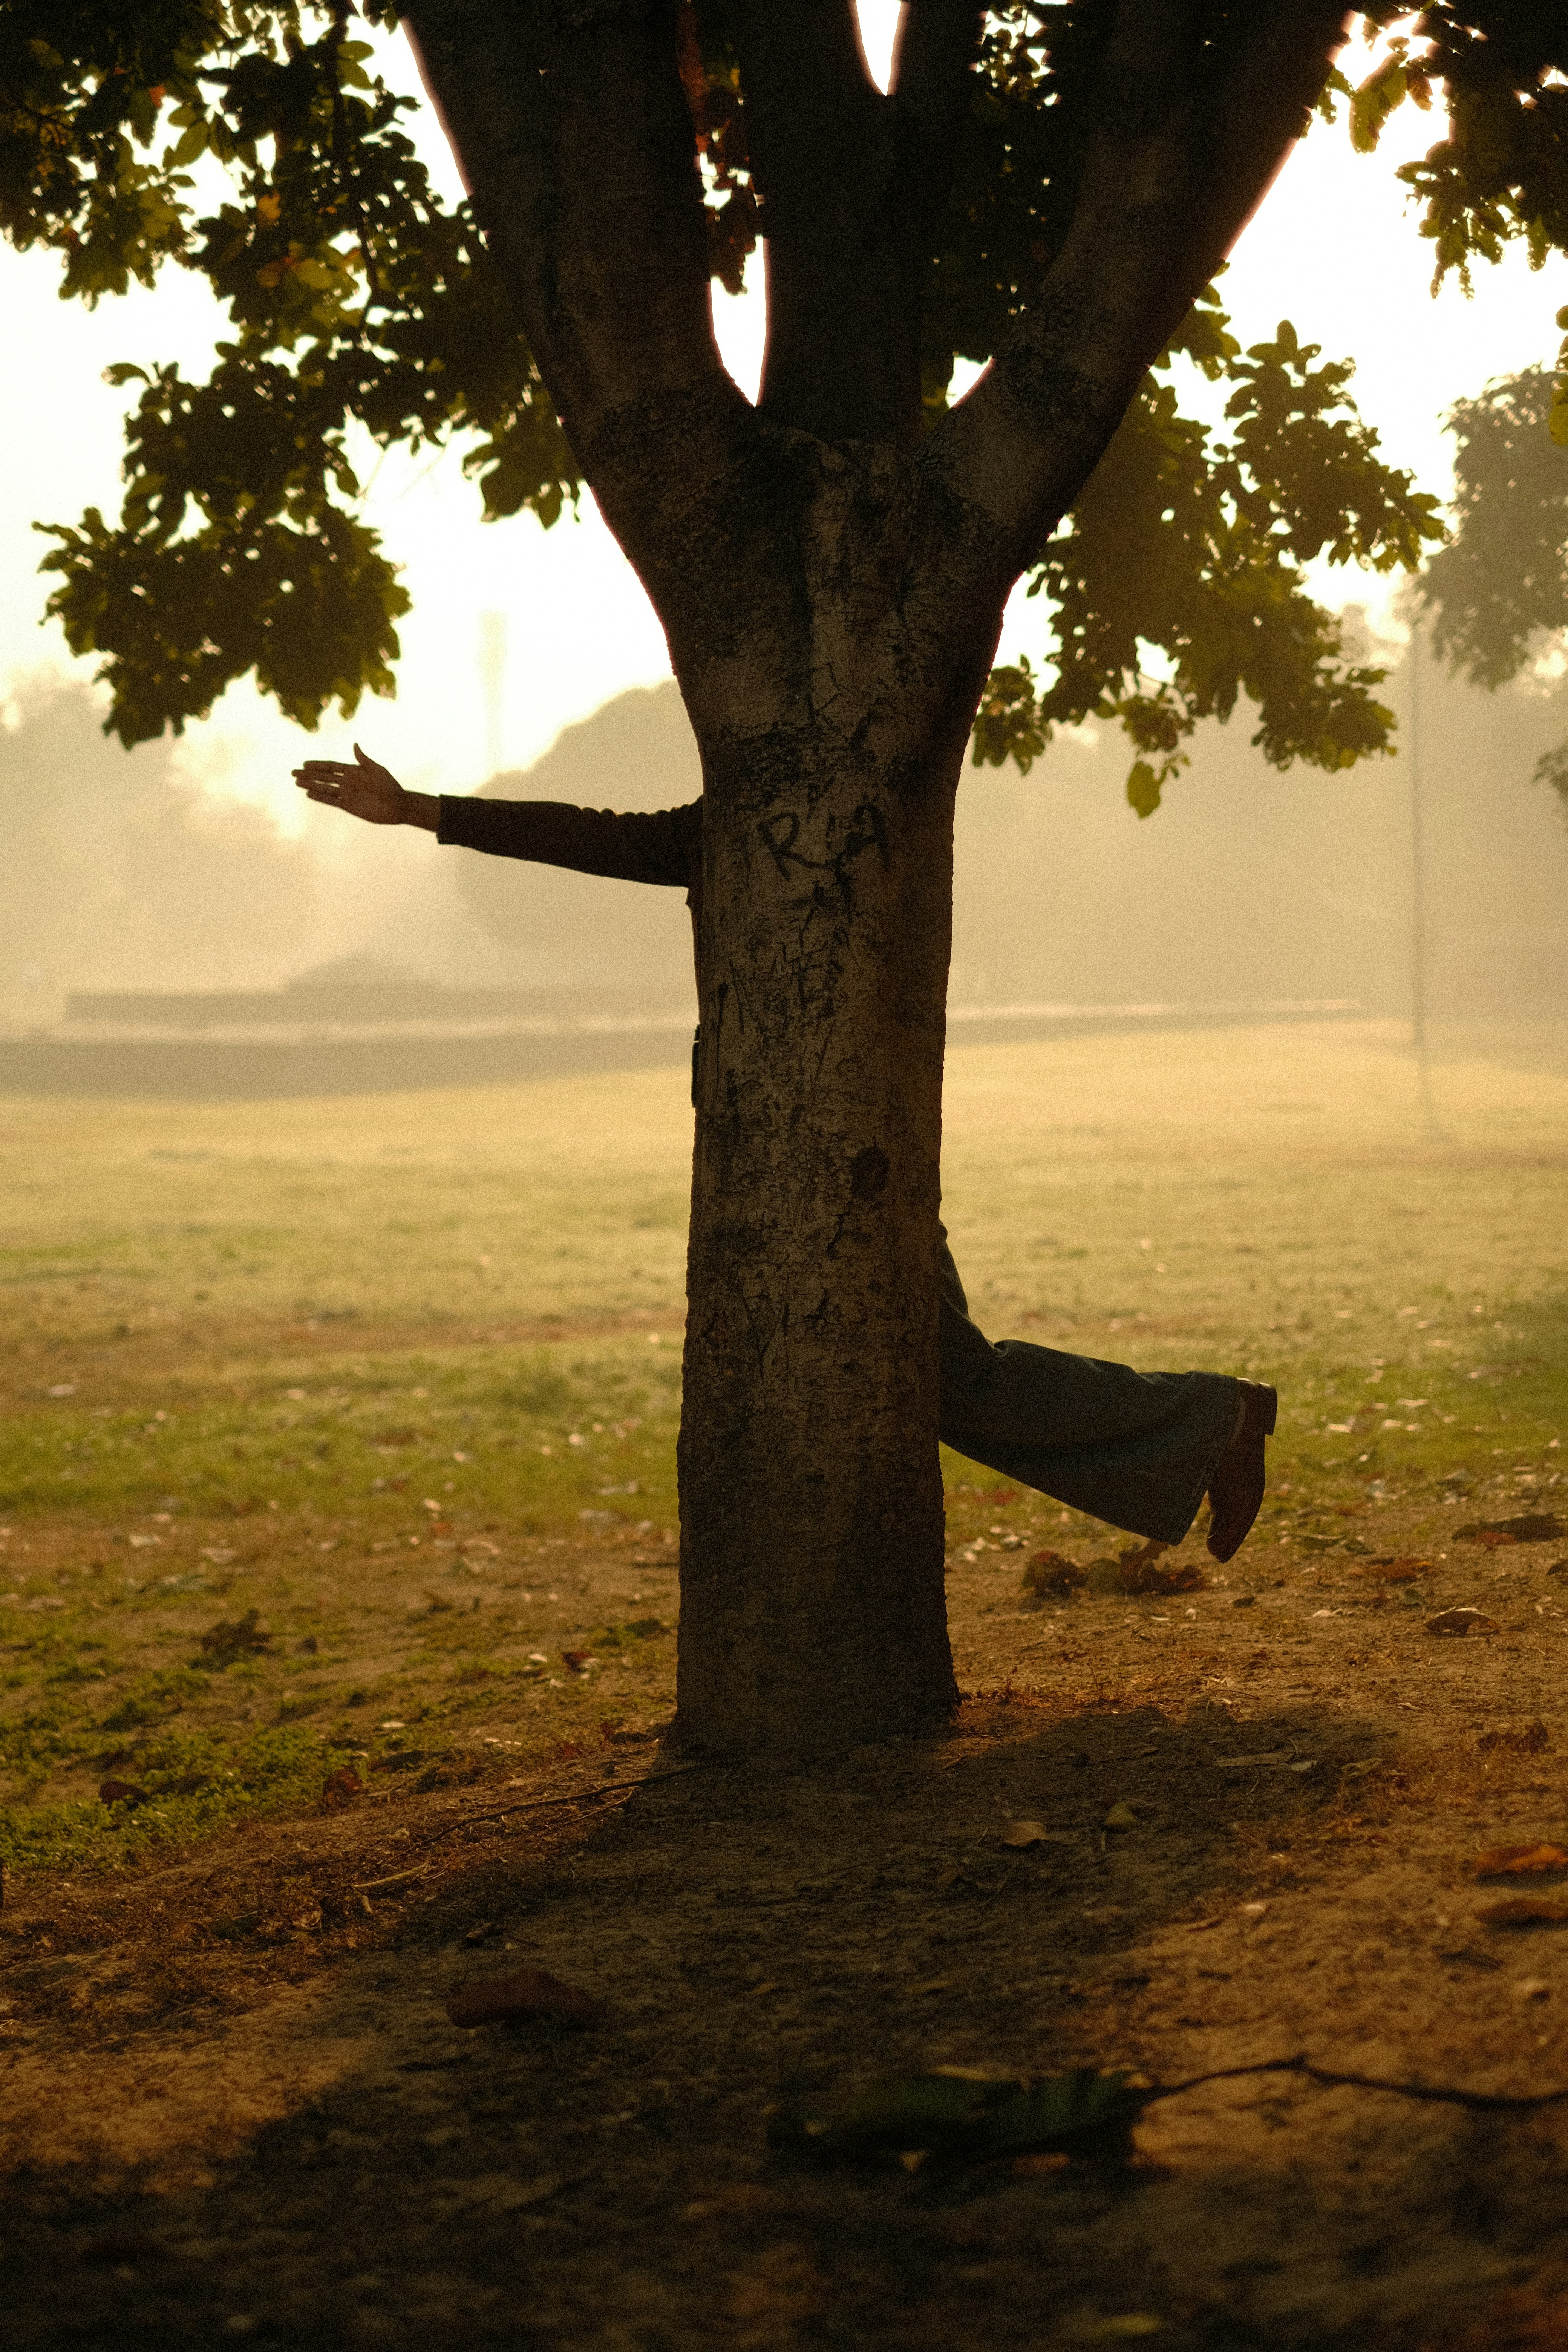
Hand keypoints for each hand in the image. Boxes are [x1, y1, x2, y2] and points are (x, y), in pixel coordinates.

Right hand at [292, 742, 416, 825]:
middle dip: (309, 775)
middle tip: (293, 773)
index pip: (331, 766)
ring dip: (311, 785)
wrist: (397, 805)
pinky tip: (309, 793)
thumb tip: (355, 744)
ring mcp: (347, 794)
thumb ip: (364, 760)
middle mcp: (348, 782)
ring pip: (325, 788)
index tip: (304, 763)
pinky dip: (320, 797)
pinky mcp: (349, 806)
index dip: (318, 765)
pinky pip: (332, 801)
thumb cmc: (390, 786)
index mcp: (353, 771)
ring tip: (297, 783)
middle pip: (324, 777)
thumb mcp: (377, 770)